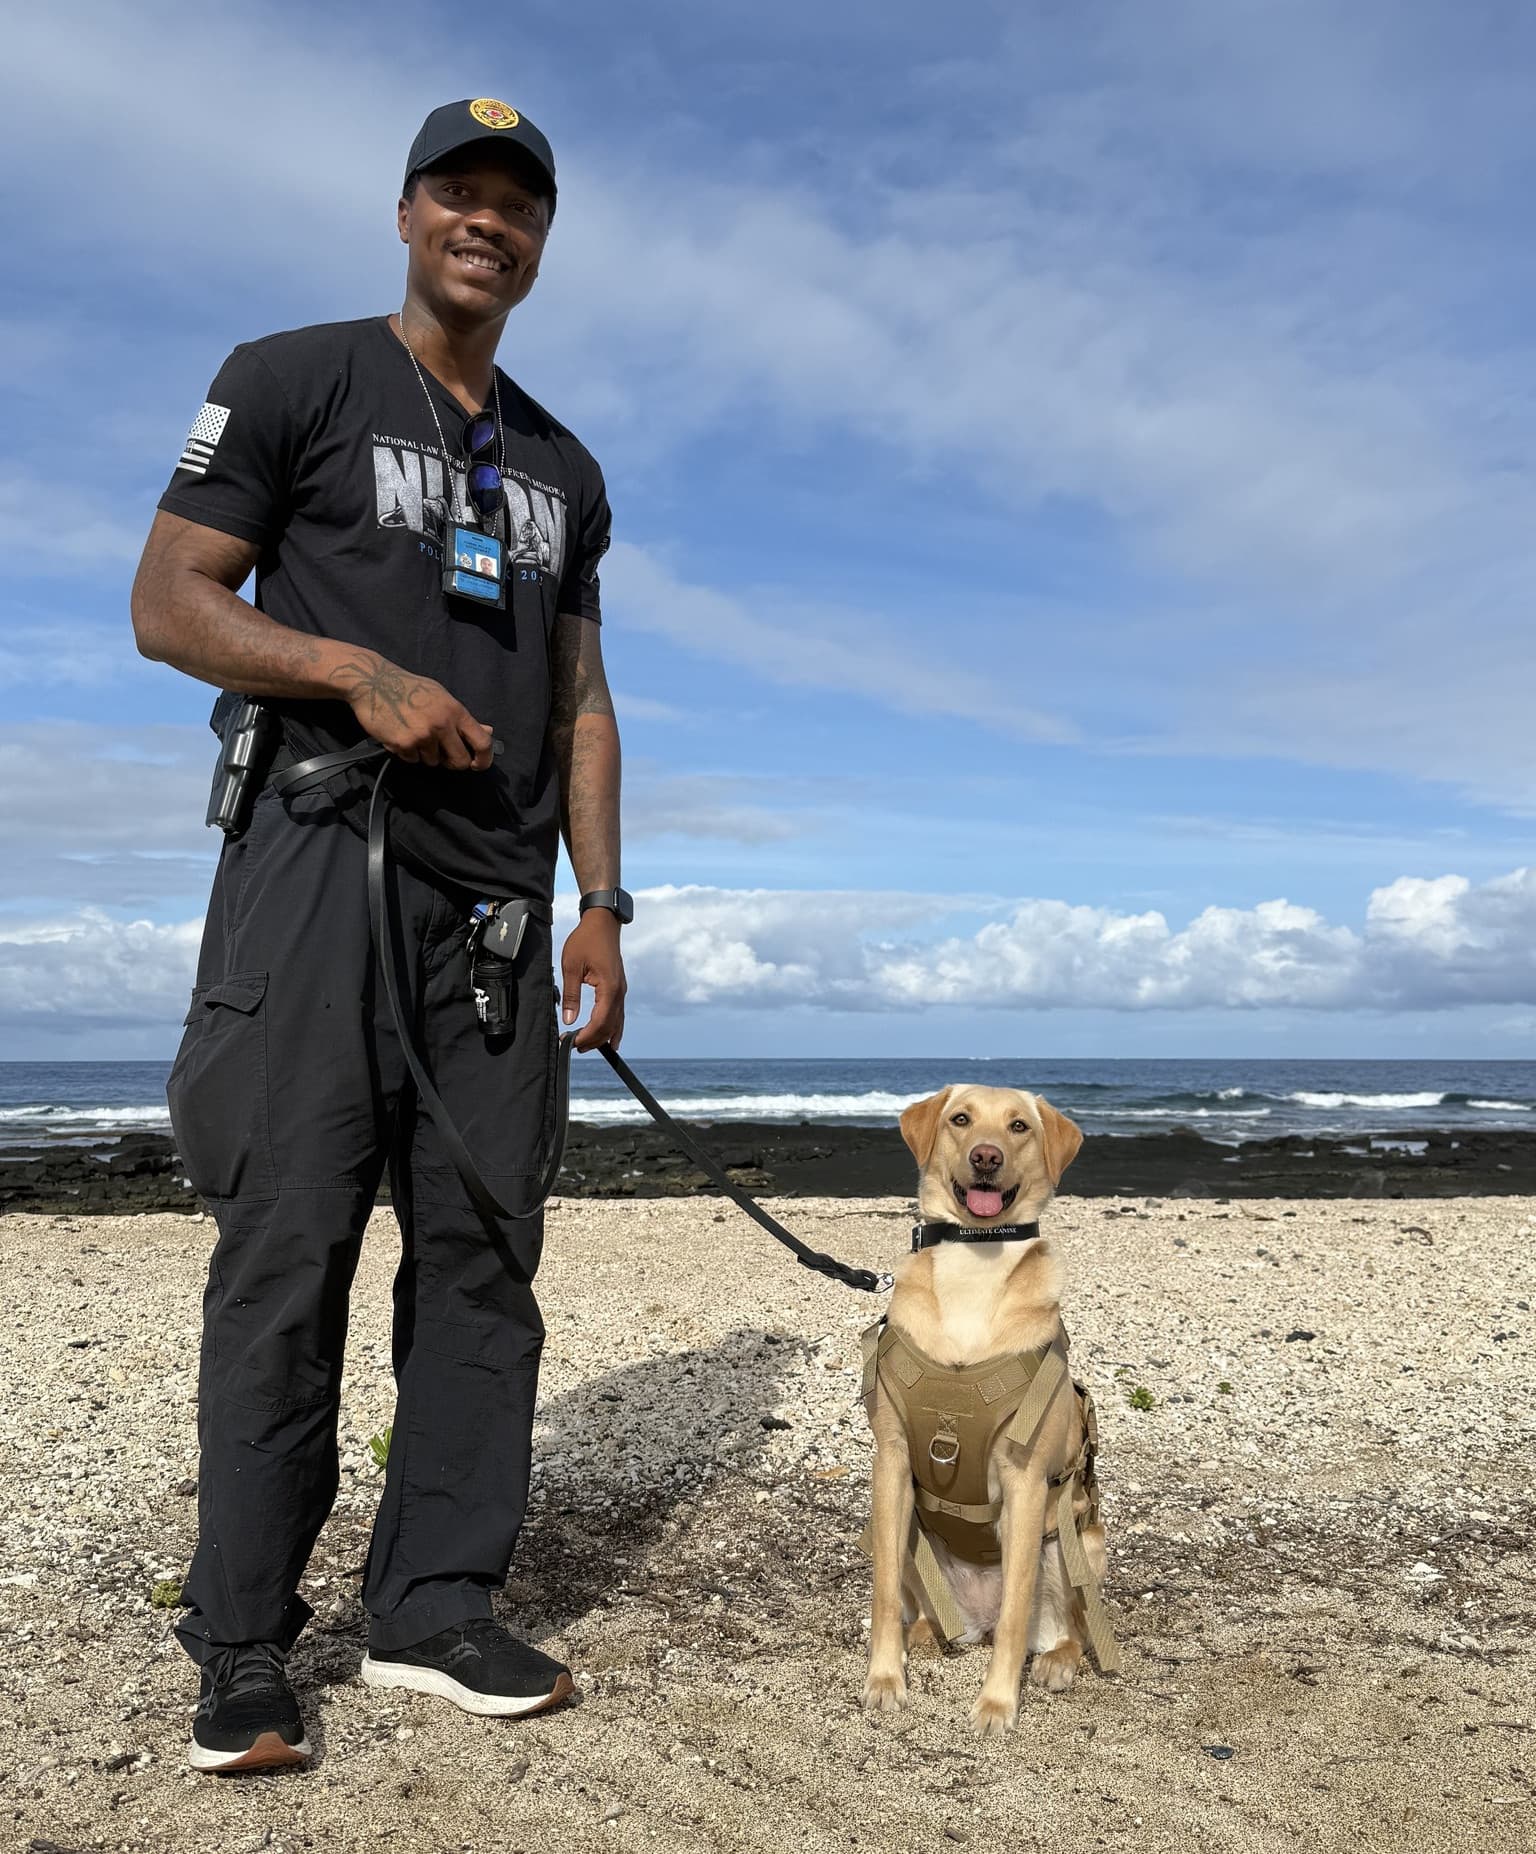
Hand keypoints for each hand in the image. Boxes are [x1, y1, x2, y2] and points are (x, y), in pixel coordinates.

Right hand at [329, 648, 493, 768]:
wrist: (373, 682)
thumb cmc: (410, 688)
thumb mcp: (441, 697)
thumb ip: (462, 718)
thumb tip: (488, 731)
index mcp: (455, 711)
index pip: (482, 741)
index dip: (484, 759)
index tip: (478, 765)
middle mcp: (442, 724)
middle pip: (460, 761)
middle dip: (452, 762)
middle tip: (442, 754)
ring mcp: (423, 735)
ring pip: (433, 762)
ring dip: (425, 754)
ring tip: (413, 733)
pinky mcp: (403, 744)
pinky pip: (412, 760)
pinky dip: (407, 752)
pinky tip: (400, 734)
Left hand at [560, 910, 626, 1051]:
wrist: (602, 923)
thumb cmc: (586, 940)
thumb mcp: (571, 966)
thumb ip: (571, 995)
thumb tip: (569, 1020)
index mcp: (609, 988)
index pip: (600, 1022)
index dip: (587, 1036)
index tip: (572, 1043)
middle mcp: (619, 992)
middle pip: (610, 1027)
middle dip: (593, 1040)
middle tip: (574, 1047)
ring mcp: (621, 990)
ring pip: (616, 1022)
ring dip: (602, 1036)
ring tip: (587, 1046)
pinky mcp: (618, 987)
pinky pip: (618, 1014)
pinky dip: (612, 1028)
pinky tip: (609, 1039)